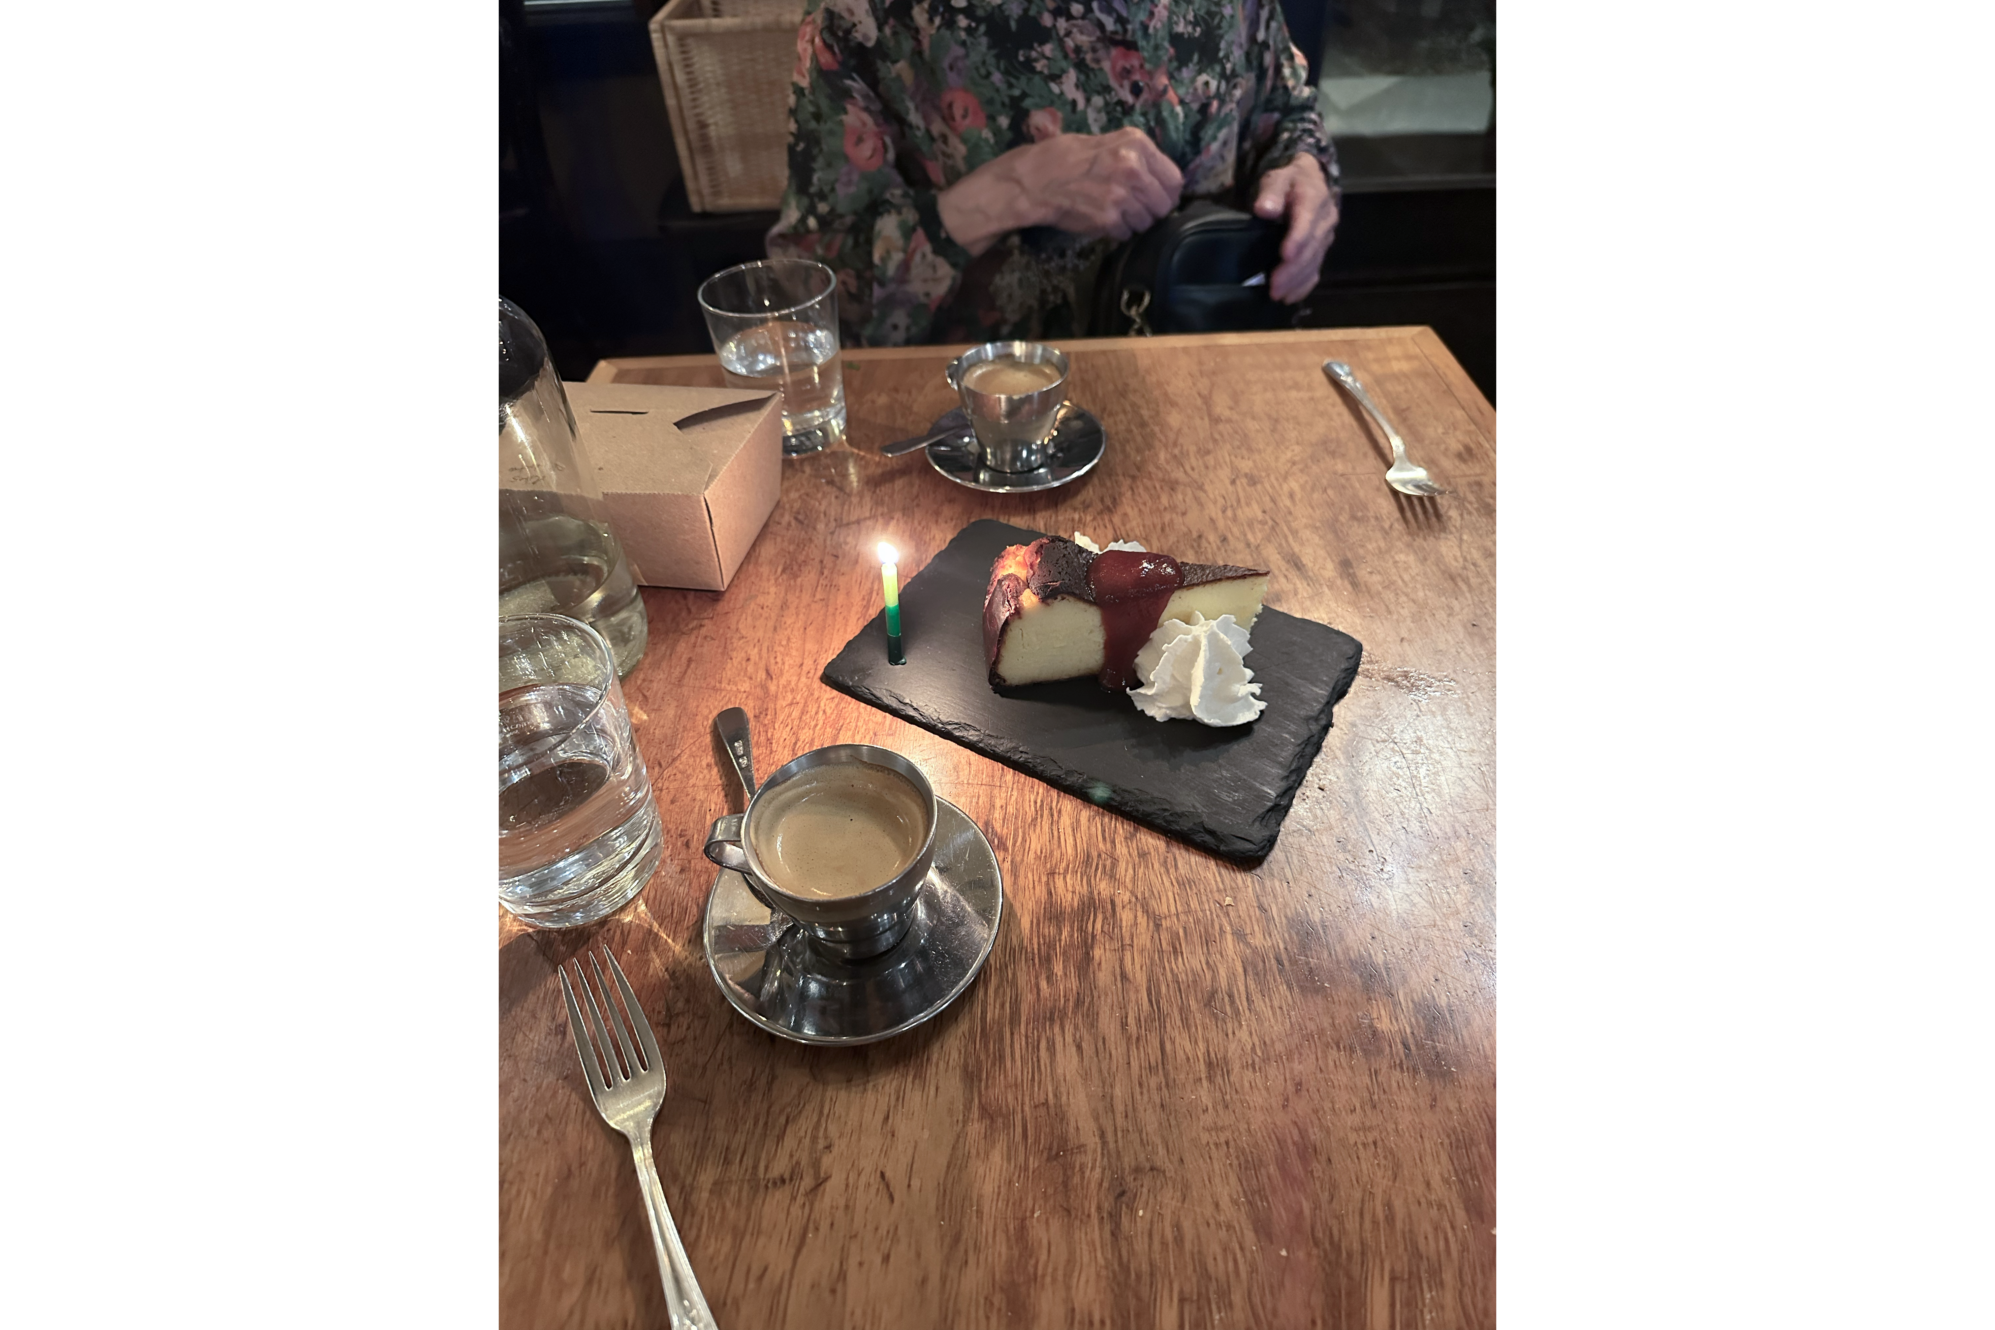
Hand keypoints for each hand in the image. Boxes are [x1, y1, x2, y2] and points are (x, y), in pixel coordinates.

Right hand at [937, 128, 1183, 255]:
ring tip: (1114, 212)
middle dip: (1152, 210)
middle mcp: (1134, 168)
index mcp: (1137, 144)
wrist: (1033, 181)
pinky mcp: (1109, 219)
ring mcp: (1122, 195)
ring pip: (1147, 222)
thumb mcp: (1105, 142)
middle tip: (1135, 209)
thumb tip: (1158, 178)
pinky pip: (1126, 233)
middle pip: (1164, 204)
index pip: (1174, 179)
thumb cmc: (1064, 157)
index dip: (1167, 193)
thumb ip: (1135, 157)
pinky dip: (1117, 231)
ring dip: (1134, 222)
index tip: (1157, 197)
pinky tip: (1101, 219)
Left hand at [1252, 155, 1337, 303]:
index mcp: (1314, 199)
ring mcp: (1325, 237)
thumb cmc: (1288, 180)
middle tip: (1274, 287)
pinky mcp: (1322, 249)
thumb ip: (1271, 191)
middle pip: (1311, 248)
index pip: (1307, 222)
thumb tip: (1264, 209)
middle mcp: (1325, 220)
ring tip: (1278, 295)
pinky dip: (1304, 285)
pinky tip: (1291, 297)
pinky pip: (1316, 269)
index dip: (1297, 239)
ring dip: (1297, 281)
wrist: (1307, 180)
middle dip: (1293, 270)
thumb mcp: (1277, 178)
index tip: (1284, 256)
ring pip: (1314, 262)